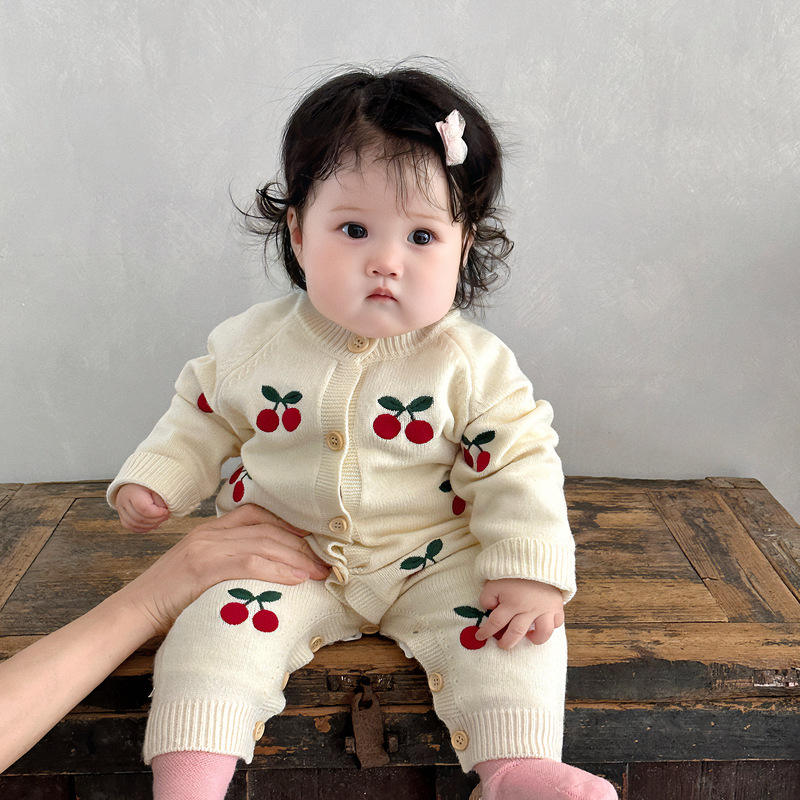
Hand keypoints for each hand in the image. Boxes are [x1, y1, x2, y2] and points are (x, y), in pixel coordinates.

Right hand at [116, 483, 170, 531]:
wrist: (136, 479)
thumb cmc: (149, 482)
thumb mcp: (157, 486)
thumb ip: (161, 499)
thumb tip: (165, 512)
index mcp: (131, 491)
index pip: (144, 508)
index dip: (157, 513)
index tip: (167, 511)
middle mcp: (122, 501)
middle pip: (139, 518)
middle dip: (156, 520)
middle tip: (166, 516)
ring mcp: (120, 509)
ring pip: (134, 524)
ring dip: (150, 525)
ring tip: (161, 520)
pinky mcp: (121, 514)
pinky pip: (130, 526)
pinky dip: (143, 528)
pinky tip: (153, 525)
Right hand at [123, 503, 330, 635]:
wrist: (134, 612)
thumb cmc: (172, 598)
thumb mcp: (203, 570)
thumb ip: (230, 562)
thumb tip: (268, 572)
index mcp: (211, 530)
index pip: (258, 514)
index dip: (289, 525)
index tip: (313, 539)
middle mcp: (210, 532)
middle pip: (267, 528)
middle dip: (301, 544)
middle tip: (325, 561)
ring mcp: (206, 547)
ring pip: (263, 543)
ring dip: (296, 558)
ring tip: (318, 572)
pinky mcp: (203, 567)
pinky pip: (249, 562)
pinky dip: (276, 569)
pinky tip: (296, 578)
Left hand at [474, 578, 564, 649]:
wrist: (537, 556)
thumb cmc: (513, 570)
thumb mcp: (494, 580)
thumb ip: (488, 596)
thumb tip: (490, 609)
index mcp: (511, 602)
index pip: (495, 623)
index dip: (486, 632)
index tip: (480, 637)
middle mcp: (528, 609)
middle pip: (516, 633)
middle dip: (506, 643)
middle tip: (501, 645)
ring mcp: (544, 609)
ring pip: (542, 633)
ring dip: (534, 639)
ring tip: (527, 637)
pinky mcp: (557, 605)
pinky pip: (557, 622)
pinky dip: (550, 626)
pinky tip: (541, 624)